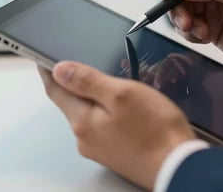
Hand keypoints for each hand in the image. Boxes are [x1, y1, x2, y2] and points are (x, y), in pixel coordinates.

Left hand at [39, 62, 194, 189]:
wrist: (178, 165)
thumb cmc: (156, 130)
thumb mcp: (121, 94)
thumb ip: (88, 81)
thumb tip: (60, 70)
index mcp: (83, 120)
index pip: (56, 90)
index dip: (49, 70)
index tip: (44, 58)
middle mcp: (86, 137)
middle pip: (71, 102)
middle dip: (74, 82)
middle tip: (83, 62)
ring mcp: (100, 147)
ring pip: (88, 112)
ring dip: (93, 95)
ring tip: (110, 82)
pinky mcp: (114, 151)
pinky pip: (102, 124)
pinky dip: (105, 109)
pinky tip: (123, 106)